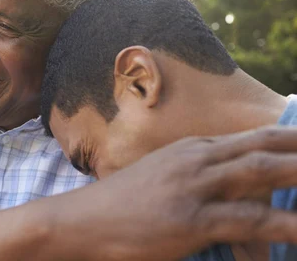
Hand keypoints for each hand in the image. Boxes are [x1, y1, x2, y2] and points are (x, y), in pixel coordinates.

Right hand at [59, 126, 296, 260]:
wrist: (84, 220)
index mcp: (192, 148)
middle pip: (263, 146)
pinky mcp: (190, 219)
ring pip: (260, 172)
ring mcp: (193, 186)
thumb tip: (229, 187)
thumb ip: (198, 177)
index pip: (254, 138)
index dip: (291, 138)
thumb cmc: (122, 203)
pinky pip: (248, 220)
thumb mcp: (163, 178)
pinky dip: (284, 223)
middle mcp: (196, 159)